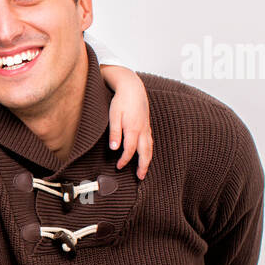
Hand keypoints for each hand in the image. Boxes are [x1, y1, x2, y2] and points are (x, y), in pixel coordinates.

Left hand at [101, 64, 152, 179]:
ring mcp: (146, 127)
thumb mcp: (114, 115)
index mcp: (133, 129)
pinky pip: (150, 141)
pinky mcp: (147, 125)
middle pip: (145, 152)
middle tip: (140, 177)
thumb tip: (114, 148)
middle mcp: (142, 130)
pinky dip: (149, 151)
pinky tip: (146, 154)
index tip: (119, 166)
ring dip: (147, 160)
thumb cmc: (121, 100)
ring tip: (144, 169)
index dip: (124, 160)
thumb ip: (114, 132)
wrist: (133, 87)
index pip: (129, 150)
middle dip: (143, 166)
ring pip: (150, 147)